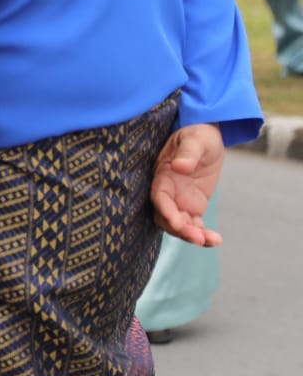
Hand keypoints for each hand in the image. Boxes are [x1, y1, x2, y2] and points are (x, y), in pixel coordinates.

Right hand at [152, 122, 224, 246]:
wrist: (207, 137)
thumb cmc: (197, 134)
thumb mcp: (194, 139)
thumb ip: (188, 153)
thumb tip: (180, 167)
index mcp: (162, 175)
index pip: (159, 198)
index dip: (166, 211)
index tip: (177, 222)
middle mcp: (168, 191)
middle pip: (166, 217)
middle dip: (180, 229)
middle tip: (198, 238)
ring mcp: (180, 200)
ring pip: (180, 225)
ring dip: (192, 236)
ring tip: (211, 241)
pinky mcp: (193, 205)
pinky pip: (195, 225)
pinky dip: (203, 235)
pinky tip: (216, 240)